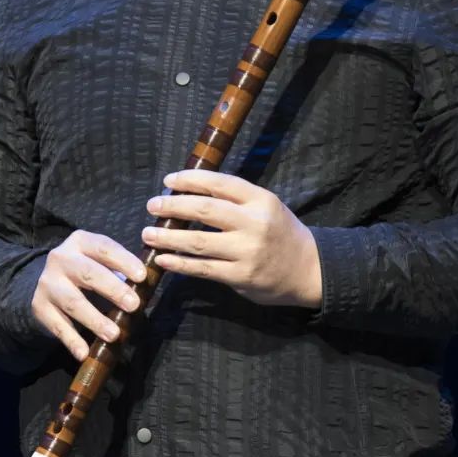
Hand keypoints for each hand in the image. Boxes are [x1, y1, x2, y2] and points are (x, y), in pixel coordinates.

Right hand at [30, 230, 147, 360]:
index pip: (104, 248)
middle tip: (134, 305)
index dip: (124, 261)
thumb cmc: (83, 270)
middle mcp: (61, 258)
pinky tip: (84, 353)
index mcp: (80, 242)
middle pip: (88, 273)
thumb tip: (146, 289)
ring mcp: (48, 283)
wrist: (42, 282)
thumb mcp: (98, 261)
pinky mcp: (39, 307)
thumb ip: (119, 270)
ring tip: (114, 334)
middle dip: (113, 289)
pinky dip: (72, 340)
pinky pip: (58, 326)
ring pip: (74, 302)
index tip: (142, 276)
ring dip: (95, 319)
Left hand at [141, 169, 322, 308]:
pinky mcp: (241, 277)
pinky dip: (179, 264)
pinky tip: (163, 259)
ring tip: (149, 233)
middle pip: (204, 209)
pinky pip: (203, 269)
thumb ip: (235, 199)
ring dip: (168, 236)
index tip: (168, 180)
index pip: (219, 183)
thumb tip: (189, 192)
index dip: (190, 179)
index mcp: (260, 200)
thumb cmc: (280, 232)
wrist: (309, 269)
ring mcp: (247, 252)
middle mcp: (254, 223)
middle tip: (152, 205)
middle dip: (173, 205)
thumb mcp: (266, 206)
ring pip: (198, 241)